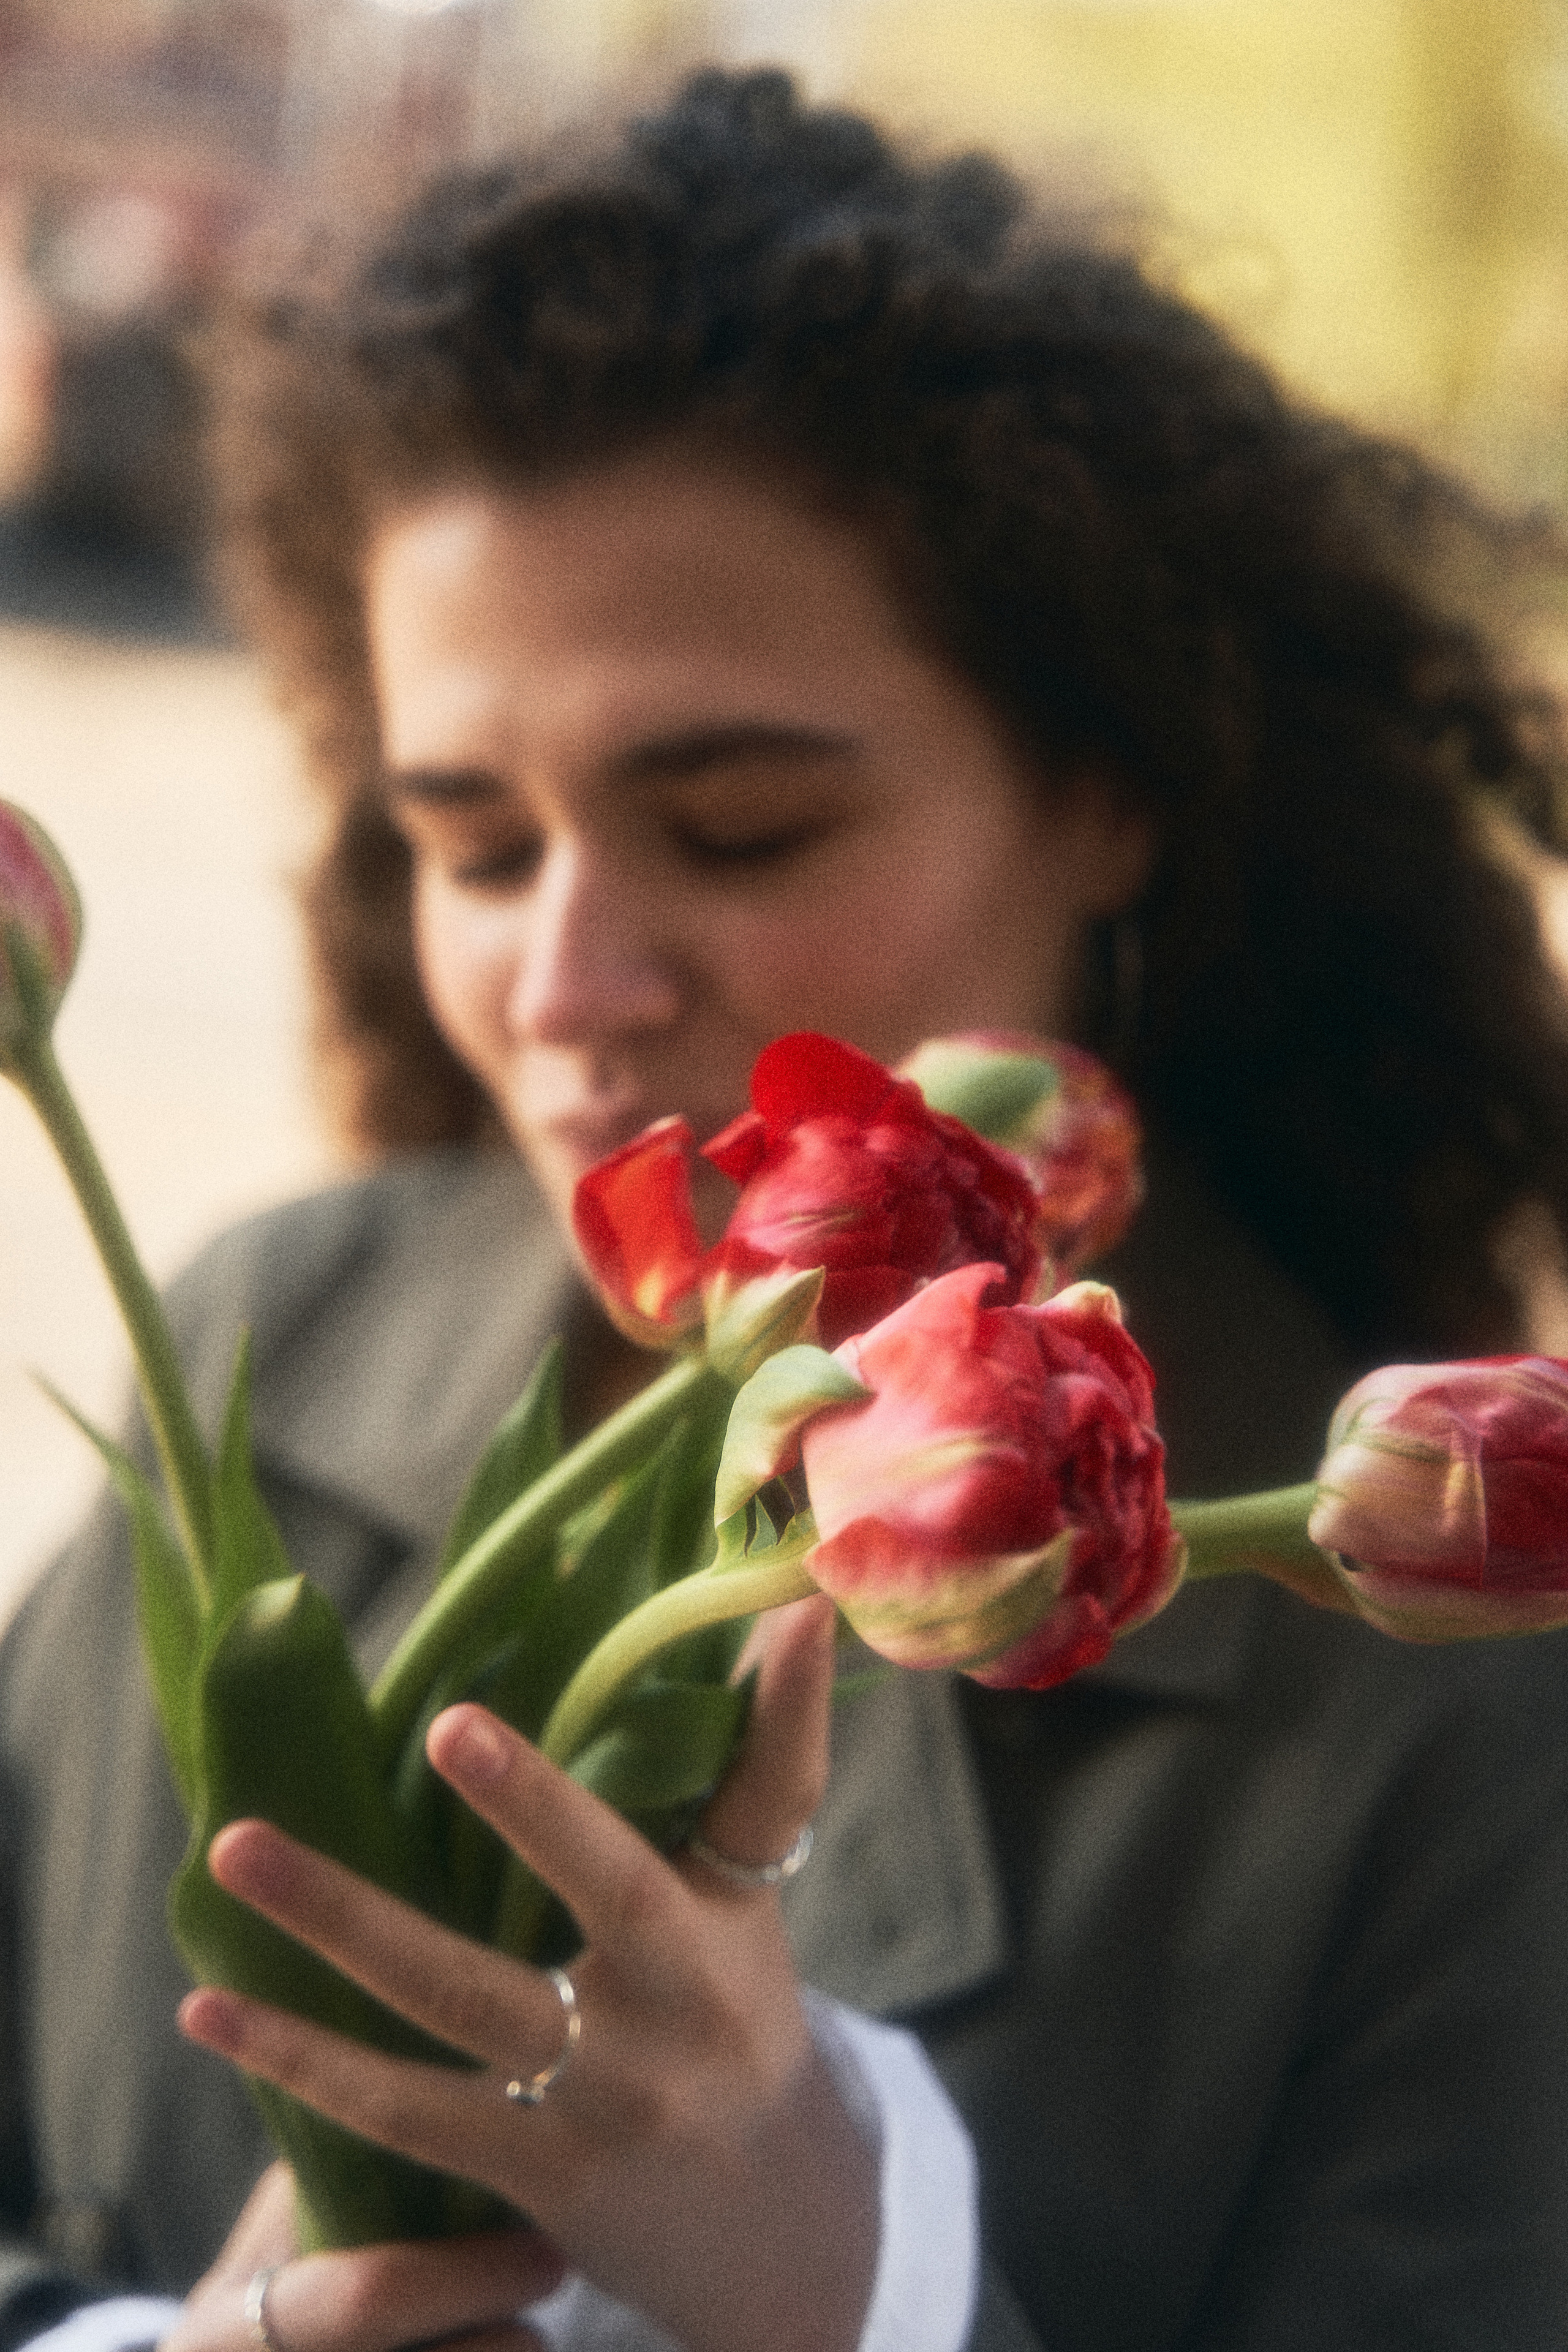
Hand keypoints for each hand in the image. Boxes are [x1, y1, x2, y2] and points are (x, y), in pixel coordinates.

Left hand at [177, 1597, 875, 2351]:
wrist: (766, 2234)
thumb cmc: (735, 2015)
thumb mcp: (747, 1898)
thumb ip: (751, 1765)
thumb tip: (783, 1609)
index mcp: (730, 1912)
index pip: (767, 1794)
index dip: (780, 1708)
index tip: (782, 1613)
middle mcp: (679, 1996)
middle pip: (606, 1885)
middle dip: (531, 1804)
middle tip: (446, 1723)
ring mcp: (604, 2092)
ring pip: (459, 1994)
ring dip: (340, 1919)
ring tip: (235, 1850)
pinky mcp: (531, 2173)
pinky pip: (401, 2106)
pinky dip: (302, 2057)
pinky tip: (209, 2006)